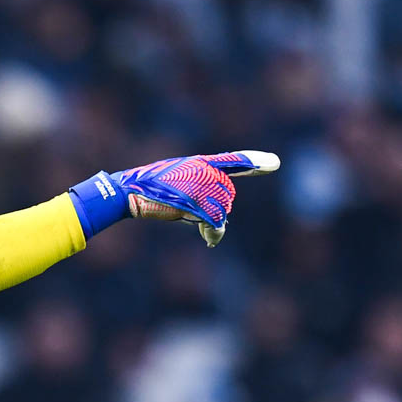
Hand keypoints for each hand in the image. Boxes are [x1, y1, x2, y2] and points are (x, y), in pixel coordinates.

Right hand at [68, 151, 278, 246]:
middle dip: (218, 212)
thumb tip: (219, 224)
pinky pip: (216, 222)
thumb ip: (200, 198)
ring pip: (223, 210)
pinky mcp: (193, 201)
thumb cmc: (149, 193)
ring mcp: (198, 185)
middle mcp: (202, 171)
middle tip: (203, 223)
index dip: (253, 162)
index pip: (232, 161)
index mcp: (198, 163)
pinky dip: (214, 234)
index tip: (274, 163)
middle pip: (227, 195)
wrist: (127, 192)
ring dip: (215, 226)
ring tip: (206, 233)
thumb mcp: (176, 189)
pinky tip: (209, 241)